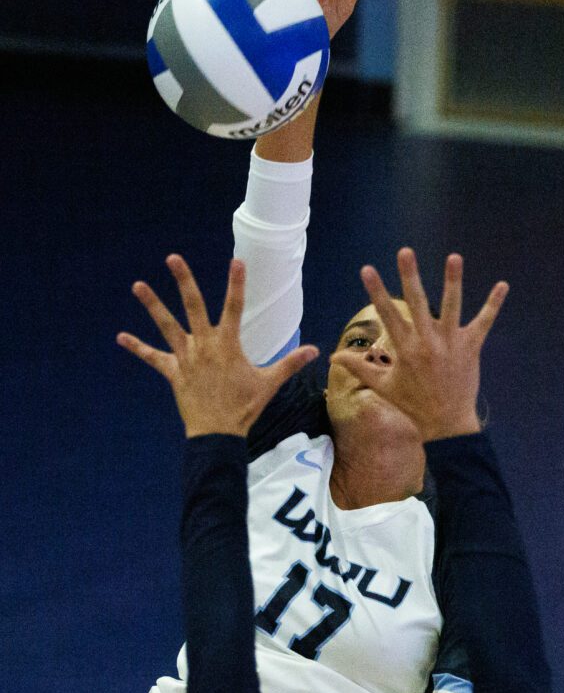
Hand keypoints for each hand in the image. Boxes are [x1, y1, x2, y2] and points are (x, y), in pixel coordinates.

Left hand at [117, 255, 317, 437]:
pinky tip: (120, 337)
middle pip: (193, 306)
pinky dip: (137, 348)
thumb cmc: (245, 407)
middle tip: (172, 258)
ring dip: (153, 305)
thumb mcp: (269, 383)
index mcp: (228, 344)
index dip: (236, 283)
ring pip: (167, 326)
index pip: (234, 307)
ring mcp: (186, 358)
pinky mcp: (173, 372)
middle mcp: (204, 345)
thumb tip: (315, 350)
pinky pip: (153, 358)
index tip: (237, 261)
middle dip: (183, 281)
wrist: (218, 434)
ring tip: (138, 286)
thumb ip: (290, 363)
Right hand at [330, 250, 508, 441]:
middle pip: (417, 303)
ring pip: (452, 307)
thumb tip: (332, 357)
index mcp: (404, 349)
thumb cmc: (411, 406)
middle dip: (410, 276)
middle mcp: (427, 342)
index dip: (375, 291)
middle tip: (405, 252)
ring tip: (454, 257)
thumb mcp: (382, 386)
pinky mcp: (470, 348)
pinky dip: (493, 305)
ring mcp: (450, 344)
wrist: (445, 426)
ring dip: (453, 281)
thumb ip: (358, 367)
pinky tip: (502, 285)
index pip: (386, 314)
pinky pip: (484, 323)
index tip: (367, 269)